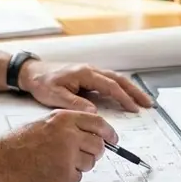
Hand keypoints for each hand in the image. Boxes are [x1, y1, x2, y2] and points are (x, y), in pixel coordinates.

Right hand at [0, 109, 118, 181]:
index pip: (98, 123)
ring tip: (57, 162)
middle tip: (82, 155)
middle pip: (98, 145)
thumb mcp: (46, 122)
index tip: (113, 139)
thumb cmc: (20, 142)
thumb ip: (70, 126)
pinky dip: (69, 177)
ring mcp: (68, 155)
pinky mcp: (64, 173)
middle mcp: (69, 134)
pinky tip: (52, 170)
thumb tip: (94, 134)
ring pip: (90, 162)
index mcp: (65, 118)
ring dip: (79, 165)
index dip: (109, 133)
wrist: (2, 159)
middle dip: (94, 152)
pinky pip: (78, 177)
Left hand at [18, 60, 152, 112]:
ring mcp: (90, 72)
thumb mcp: (55, 96)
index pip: (110, 86)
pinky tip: (126, 97)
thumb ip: (74, 103)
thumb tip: (94, 111)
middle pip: (119, 80)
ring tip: (143, 101)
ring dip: (130, 89)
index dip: (123, 97)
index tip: (133, 108)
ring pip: (116, 79)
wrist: (32, 72)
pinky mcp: (88, 76)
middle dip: (135, 92)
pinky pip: (109, 81)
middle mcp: (91, 70)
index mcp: (85, 74)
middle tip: (148, 104)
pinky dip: (120, 88)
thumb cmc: (42, 82)